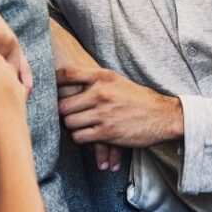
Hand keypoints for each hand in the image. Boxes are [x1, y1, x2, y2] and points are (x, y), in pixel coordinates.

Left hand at [50, 21, 123, 171]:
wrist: (162, 116)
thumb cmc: (138, 98)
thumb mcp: (117, 80)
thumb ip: (95, 79)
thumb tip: (67, 79)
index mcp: (103, 78)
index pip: (68, 74)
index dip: (54, 80)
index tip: (49, 86)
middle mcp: (101, 94)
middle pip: (63, 105)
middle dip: (63, 112)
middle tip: (65, 115)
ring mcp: (103, 114)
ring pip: (69, 123)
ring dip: (71, 126)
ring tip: (78, 125)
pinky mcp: (107, 133)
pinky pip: (80, 137)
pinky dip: (80, 137)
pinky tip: (86, 135)